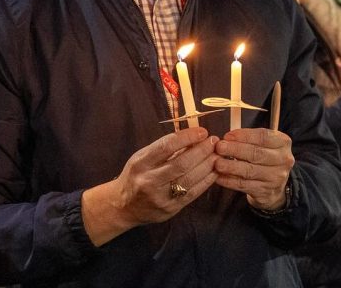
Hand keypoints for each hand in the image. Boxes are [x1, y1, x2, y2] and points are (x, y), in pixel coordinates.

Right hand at [82, 127, 218, 245]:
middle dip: (201, 151)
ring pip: (189, 179)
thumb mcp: (142, 157)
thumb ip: (164, 149)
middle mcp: (149, 181)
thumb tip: (193, 137)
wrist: (122, 207)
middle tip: (214, 142)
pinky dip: (206, 181)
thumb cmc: (135, 176)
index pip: (166, 146)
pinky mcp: (170, 210)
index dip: (187, 137)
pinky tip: (214, 171)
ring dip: (207, 165)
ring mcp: (160, 197)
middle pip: (181, 164)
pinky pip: (193, 194)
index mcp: (140, 163)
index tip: (202, 131)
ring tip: (217, 155)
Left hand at [215, 128, 293, 210]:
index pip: (263, 136)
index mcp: (283, 143)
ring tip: (217, 163)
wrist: (275, 186)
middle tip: (219, 147)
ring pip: (249, 171)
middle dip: (235, 149)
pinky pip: (244, 185)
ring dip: (230, 166)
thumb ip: (248, 139)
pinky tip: (219, 177)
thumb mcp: (263, 145)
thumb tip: (227, 138)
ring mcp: (276, 177)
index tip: (227, 136)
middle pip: (256, 153)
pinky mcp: (266, 191)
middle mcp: (283, 160)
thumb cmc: (264, 159)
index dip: (244, 135)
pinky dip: (229, 181)